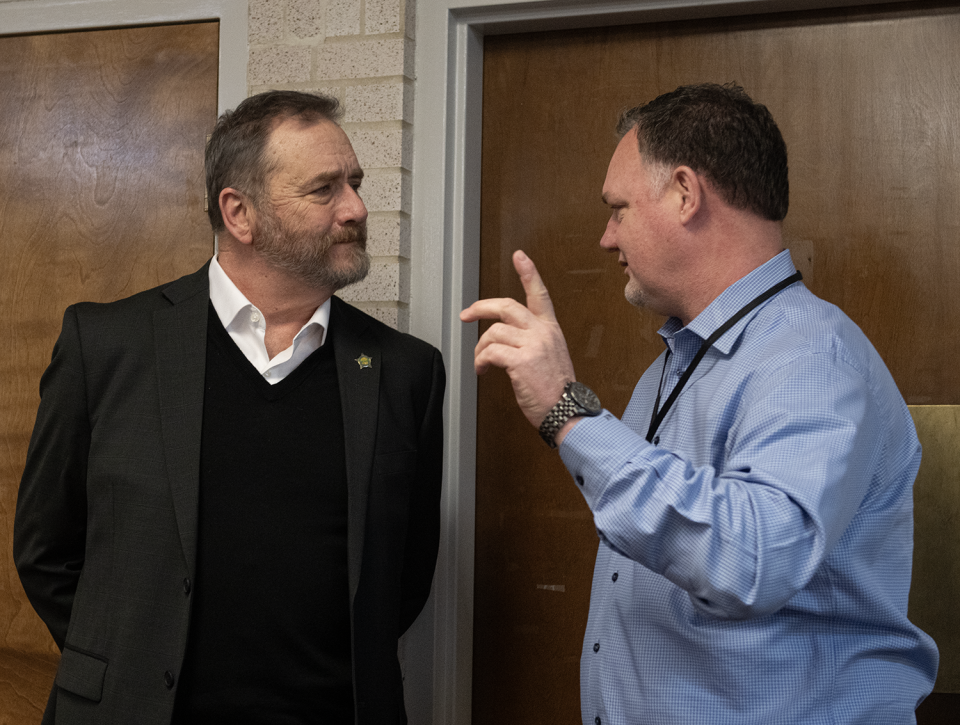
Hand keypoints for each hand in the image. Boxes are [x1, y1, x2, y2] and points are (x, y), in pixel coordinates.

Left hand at [460, 250, 575, 427]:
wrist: (567, 411)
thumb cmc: (557, 391)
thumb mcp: (551, 357)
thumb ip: (533, 341)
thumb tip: (505, 339)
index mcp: (550, 329)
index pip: (539, 294)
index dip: (528, 273)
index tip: (519, 256)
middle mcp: (542, 332)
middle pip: (506, 306)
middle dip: (481, 308)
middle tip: (467, 315)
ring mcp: (532, 345)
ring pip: (493, 332)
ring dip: (480, 348)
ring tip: (481, 362)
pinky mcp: (520, 360)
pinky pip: (490, 352)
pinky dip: (480, 361)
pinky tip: (482, 370)